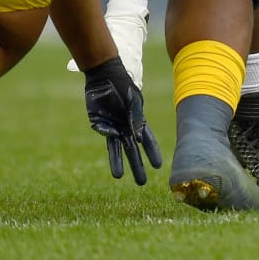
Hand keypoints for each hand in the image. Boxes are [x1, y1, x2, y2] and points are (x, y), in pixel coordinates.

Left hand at [83, 58, 161, 185]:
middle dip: (137, 166)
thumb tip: (137, 138)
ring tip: (120, 178)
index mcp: (138, 121)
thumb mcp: (133, 100)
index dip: (153, 153)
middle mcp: (126, 127)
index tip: (159, 167)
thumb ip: (135, 118)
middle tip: (142, 183)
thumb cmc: (122, 85)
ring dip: (118, 163)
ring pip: (116, 149)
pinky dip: (106, 132)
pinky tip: (108, 127)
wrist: (104, 76)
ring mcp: (113, 126)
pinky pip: (104, 131)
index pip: (148, 141)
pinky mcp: (99, 124)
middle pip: (133, 150)